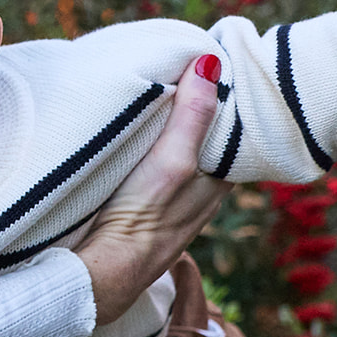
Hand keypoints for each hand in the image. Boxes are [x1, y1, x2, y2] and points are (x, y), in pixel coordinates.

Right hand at [77, 56, 231, 323]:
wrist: (101, 273)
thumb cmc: (140, 219)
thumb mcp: (171, 161)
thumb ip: (192, 116)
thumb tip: (211, 63)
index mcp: (219, 181)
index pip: (236, 132)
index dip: (229, 100)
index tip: (218, 65)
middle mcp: (204, 196)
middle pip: (213, 145)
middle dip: (204, 114)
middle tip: (189, 72)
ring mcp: (176, 208)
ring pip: (188, 160)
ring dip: (179, 134)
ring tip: (166, 99)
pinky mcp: (148, 215)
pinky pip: (163, 175)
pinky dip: (159, 154)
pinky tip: (142, 145)